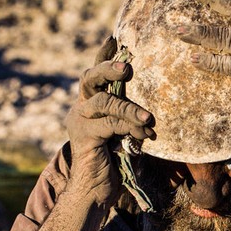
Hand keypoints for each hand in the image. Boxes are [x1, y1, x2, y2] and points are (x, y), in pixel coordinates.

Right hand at [65, 37, 154, 202]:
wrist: (95, 191)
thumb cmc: (114, 162)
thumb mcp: (124, 134)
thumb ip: (130, 117)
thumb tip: (152, 106)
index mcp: (89, 104)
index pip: (94, 74)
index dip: (104, 56)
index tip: (115, 39)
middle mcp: (80, 108)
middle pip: (89, 78)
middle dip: (108, 68)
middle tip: (127, 67)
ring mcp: (79, 122)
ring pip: (104, 102)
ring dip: (129, 108)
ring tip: (148, 119)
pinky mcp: (84, 137)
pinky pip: (110, 124)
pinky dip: (130, 129)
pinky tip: (144, 137)